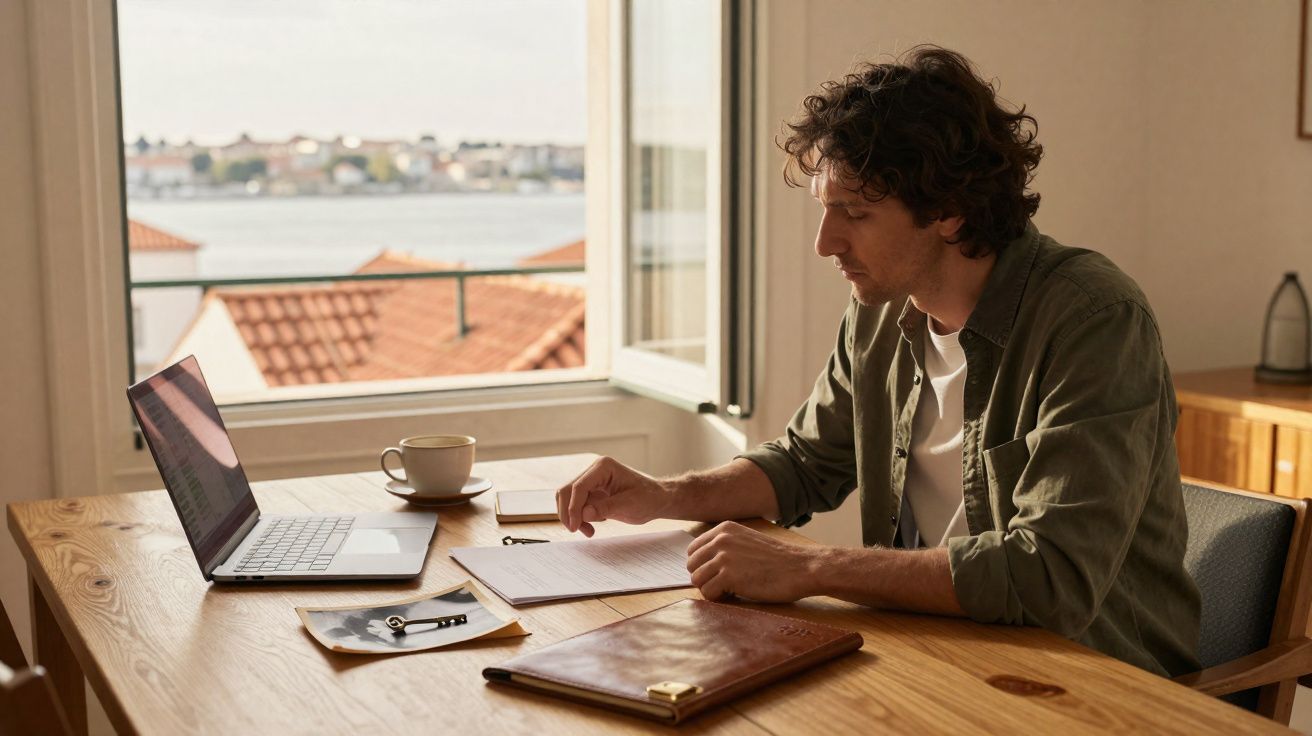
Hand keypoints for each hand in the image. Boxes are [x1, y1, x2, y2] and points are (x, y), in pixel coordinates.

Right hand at [556, 456, 671, 536]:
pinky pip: (576, 505)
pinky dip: (579, 518)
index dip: (573, 507)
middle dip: (569, 512)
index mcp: (603, 467)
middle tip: (576, 530)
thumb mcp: (629, 505)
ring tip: (588, 531)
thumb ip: (606, 508)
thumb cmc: (648, 498)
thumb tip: (584, 514)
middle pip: (568, 491)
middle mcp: (594, 471)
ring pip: (568, 498)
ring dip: (573, 517)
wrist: (657, 500)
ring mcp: (591, 481)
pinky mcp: (591, 492)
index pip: (579, 486)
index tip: (575, 526)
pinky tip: (590, 527)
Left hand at [685, 521, 820, 602]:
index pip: (693, 550)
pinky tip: (735, 595)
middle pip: (691, 565)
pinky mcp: (729, 576)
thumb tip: (701, 564)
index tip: (717, 574)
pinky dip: (719, 599)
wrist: (802, 568)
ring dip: (711, 590)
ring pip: (697, 580)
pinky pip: (708, 593)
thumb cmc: (778, 560)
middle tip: (724, 586)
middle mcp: (721, 539)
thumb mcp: (747, 542)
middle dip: (705, 579)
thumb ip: (725, 547)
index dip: (702, 566)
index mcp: (724, 529)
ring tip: (731, 590)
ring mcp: (724, 557)